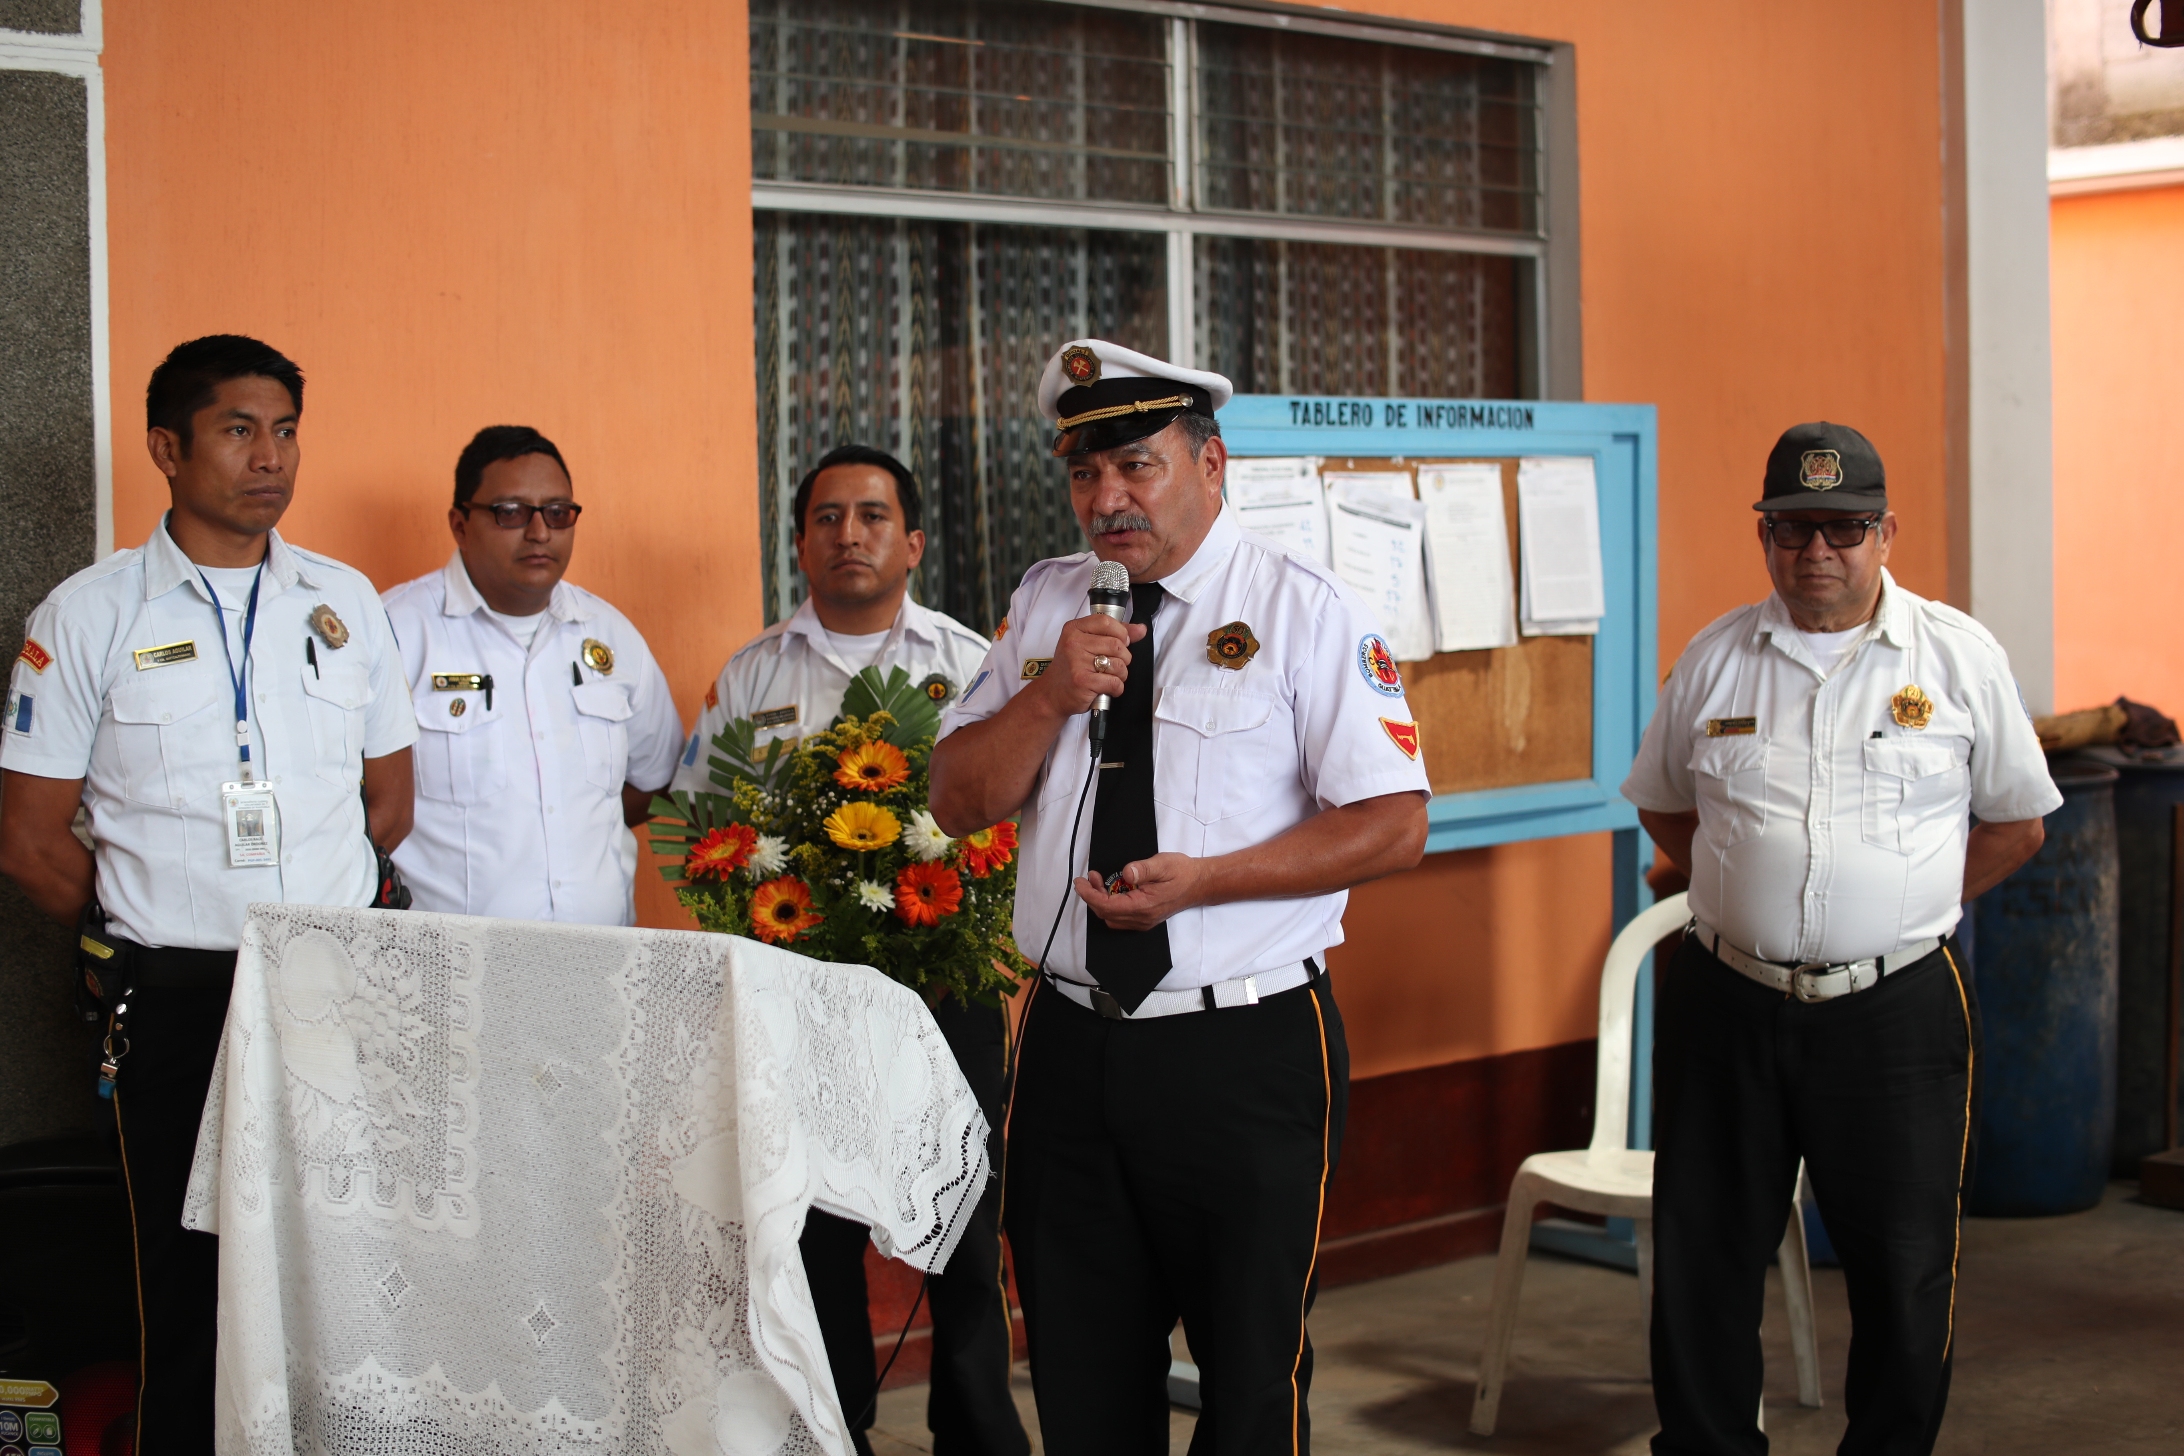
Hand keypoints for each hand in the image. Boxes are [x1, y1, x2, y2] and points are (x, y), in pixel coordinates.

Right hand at [1038, 612, 1147, 716]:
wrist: (1052, 694)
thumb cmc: (1071, 668)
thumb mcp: (1087, 644)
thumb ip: (1115, 634)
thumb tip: (1140, 629)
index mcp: (1074, 629)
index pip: (1106, 621)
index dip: (1121, 633)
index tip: (1122, 642)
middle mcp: (1074, 643)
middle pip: (1117, 644)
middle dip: (1124, 658)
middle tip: (1114, 664)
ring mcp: (1077, 662)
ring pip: (1118, 664)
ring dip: (1121, 674)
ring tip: (1110, 677)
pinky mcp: (1083, 681)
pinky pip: (1114, 682)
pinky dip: (1116, 688)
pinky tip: (1108, 688)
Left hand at [1073, 853, 1204, 930]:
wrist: (1200, 884)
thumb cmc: (1183, 873)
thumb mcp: (1163, 864)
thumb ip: (1143, 869)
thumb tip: (1126, 873)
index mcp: (1143, 906)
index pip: (1107, 906)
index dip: (1089, 895)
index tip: (1080, 883)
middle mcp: (1141, 918)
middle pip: (1106, 914)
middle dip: (1092, 896)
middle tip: (1088, 878)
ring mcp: (1144, 920)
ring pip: (1112, 918)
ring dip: (1100, 901)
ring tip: (1098, 882)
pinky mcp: (1145, 918)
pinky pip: (1121, 917)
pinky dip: (1110, 905)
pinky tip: (1112, 890)